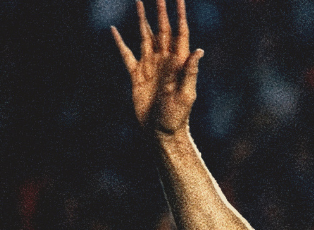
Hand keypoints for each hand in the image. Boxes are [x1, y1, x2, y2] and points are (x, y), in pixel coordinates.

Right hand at [111, 0, 202, 135]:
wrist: (161, 132)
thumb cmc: (177, 116)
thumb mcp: (186, 94)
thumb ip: (190, 71)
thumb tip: (199, 50)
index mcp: (178, 63)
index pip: (180, 33)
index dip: (179, 15)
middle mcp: (164, 61)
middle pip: (162, 30)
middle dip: (160, 11)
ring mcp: (150, 66)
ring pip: (145, 37)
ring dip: (142, 20)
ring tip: (139, 2)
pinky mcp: (136, 75)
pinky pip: (127, 54)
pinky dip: (120, 43)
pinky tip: (114, 31)